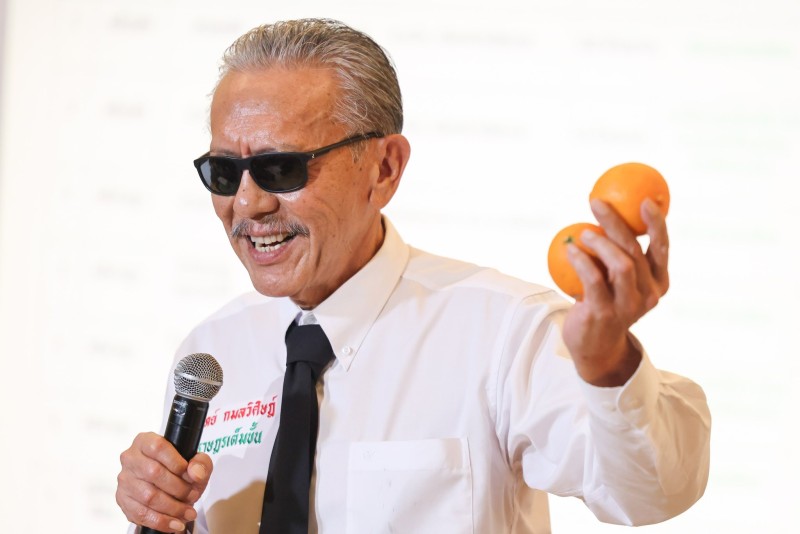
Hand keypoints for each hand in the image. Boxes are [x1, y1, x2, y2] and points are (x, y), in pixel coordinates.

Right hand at [116, 432, 212, 531]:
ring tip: (188, 512)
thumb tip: (195, 473)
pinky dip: (161, 522)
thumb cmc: (180, 470)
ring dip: (172, 508)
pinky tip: (175, 524)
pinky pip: (141, 514)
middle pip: (154, 473)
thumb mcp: (196, 462)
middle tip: (193, 496)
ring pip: (148, 496)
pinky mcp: (122, 499)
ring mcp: (125, 479)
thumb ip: (201, 463)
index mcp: (145, 441)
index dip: (177, 463)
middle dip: (179, 489)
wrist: (167, 486)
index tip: (190, 476)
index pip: (159, 447)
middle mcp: (131, 458)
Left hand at [562, 198, 669, 385]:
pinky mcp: (605, 314)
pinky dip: (581, 260)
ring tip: (583, 232)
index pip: (662, 248)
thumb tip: (610, 213)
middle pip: (636, 250)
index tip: (645, 200)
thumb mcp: (620, 281)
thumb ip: (621, 254)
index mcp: (658, 282)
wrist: (596, 347)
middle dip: (617, 222)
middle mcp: (648, 294)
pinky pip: (594, 280)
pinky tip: (569, 248)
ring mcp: (628, 306)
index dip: (656, 223)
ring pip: (621, 264)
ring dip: (600, 242)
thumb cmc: (607, 303)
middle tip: (597, 203)